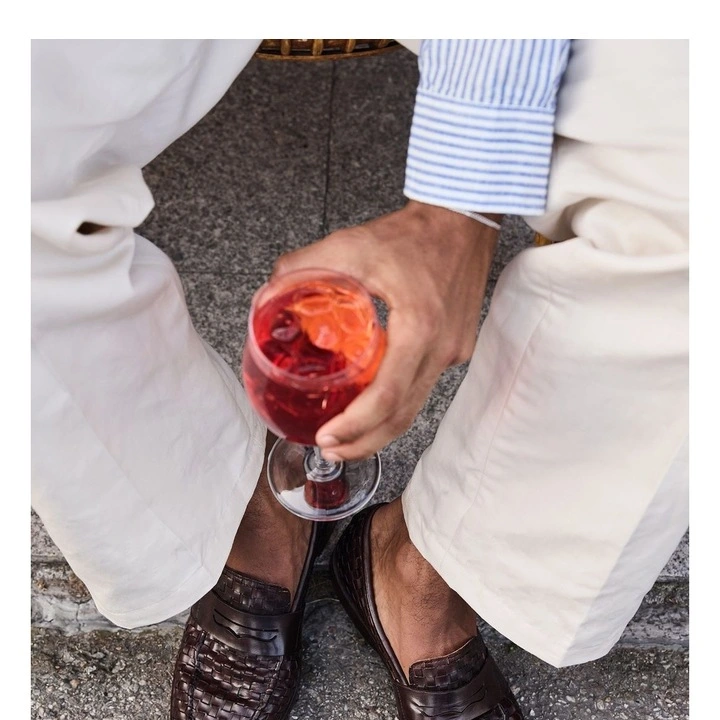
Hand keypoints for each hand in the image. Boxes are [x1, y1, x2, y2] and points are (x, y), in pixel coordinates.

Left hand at [272, 201, 499, 459]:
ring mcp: (453, 352)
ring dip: (381, 429)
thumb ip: (305, 267)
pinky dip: (397, 405)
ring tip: (347, 440)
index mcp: (419, 326)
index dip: (356, 425)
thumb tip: (269, 294)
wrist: (464, 218)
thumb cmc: (414, 232)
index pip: (388, 395)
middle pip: (403, 416)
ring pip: (416, 407)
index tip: (327, 437)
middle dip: (364, 442)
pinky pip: (424, 387)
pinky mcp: (457, 349)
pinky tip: (373, 407)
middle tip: (330, 450)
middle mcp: (442, 348)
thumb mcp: (351, 244)